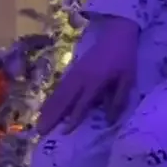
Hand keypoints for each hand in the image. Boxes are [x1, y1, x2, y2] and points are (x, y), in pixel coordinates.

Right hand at [38, 16, 140, 133]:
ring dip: (48, 108)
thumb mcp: (128, 79)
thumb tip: (109, 120)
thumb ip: (118, 99)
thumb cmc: (124, 58)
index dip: (73, 118)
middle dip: (52, 116)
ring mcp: (75, 73)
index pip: (82, 103)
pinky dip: (51, 98)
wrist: (116, 33)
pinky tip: (45, 107)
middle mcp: (81, 78)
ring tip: (38, 122)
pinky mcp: (73, 69)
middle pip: (64, 99)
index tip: (64, 133)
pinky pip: (59, 86)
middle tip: (40, 131)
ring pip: (58, 93)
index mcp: (95, 81)